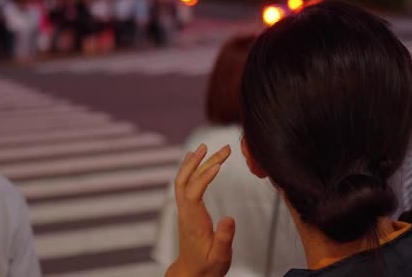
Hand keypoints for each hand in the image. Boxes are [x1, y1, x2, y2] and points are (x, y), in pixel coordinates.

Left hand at [166, 144, 234, 276]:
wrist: (191, 274)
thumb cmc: (206, 266)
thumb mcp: (220, 256)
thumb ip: (224, 238)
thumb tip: (229, 219)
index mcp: (193, 221)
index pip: (194, 192)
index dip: (205, 177)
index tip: (219, 164)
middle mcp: (185, 212)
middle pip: (187, 180)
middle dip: (200, 162)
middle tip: (219, 149)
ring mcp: (184, 210)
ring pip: (182, 180)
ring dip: (192, 162)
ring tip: (204, 147)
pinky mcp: (186, 209)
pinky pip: (184, 185)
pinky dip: (189, 170)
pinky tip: (195, 161)